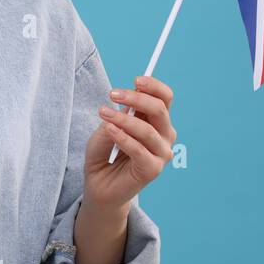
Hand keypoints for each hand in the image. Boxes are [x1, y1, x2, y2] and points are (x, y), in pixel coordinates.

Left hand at [83, 74, 176, 209]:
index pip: (164, 98)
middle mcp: (164, 135)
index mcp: (156, 121)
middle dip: (136, 98)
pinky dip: (123, 137)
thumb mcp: (106, 128)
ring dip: (123, 119)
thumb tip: (126, 104)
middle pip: (159, 109)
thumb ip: (117, 116)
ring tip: (103, 113)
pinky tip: (109, 130)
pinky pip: (139, 149)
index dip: (153, 86)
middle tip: (112, 94)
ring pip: (148, 129)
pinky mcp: (153, 169)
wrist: (99, 184)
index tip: (136, 80)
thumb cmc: (104, 153)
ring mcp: (161, 153)